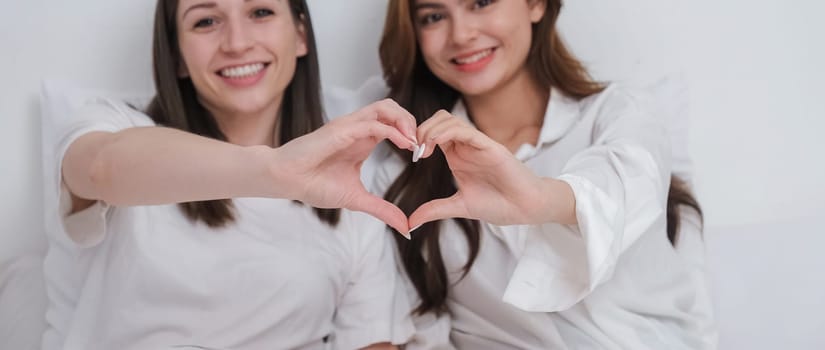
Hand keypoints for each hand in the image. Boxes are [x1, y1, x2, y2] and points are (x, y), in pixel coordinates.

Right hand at [274, 99, 417, 235]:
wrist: (287, 181)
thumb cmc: (314, 185)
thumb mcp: (357, 200)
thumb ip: (382, 210)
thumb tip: (405, 228)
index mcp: (363, 140)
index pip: (394, 122)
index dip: (411, 134)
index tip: (421, 155)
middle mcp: (358, 129)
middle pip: (393, 108)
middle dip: (413, 122)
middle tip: (422, 145)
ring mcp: (349, 127)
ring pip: (385, 107)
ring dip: (405, 121)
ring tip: (414, 143)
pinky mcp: (340, 130)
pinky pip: (372, 123)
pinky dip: (392, 131)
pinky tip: (403, 144)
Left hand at [409, 110, 573, 228]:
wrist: (526, 209)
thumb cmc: (499, 205)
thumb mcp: (459, 207)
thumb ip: (435, 210)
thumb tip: (410, 223)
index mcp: (458, 155)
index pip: (433, 132)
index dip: (418, 138)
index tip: (412, 156)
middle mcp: (466, 146)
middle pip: (438, 120)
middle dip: (420, 130)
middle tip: (415, 150)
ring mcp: (478, 144)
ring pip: (449, 120)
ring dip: (430, 129)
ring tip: (423, 149)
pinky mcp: (491, 147)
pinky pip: (467, 131)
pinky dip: (447, 132)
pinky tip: (435, 144)